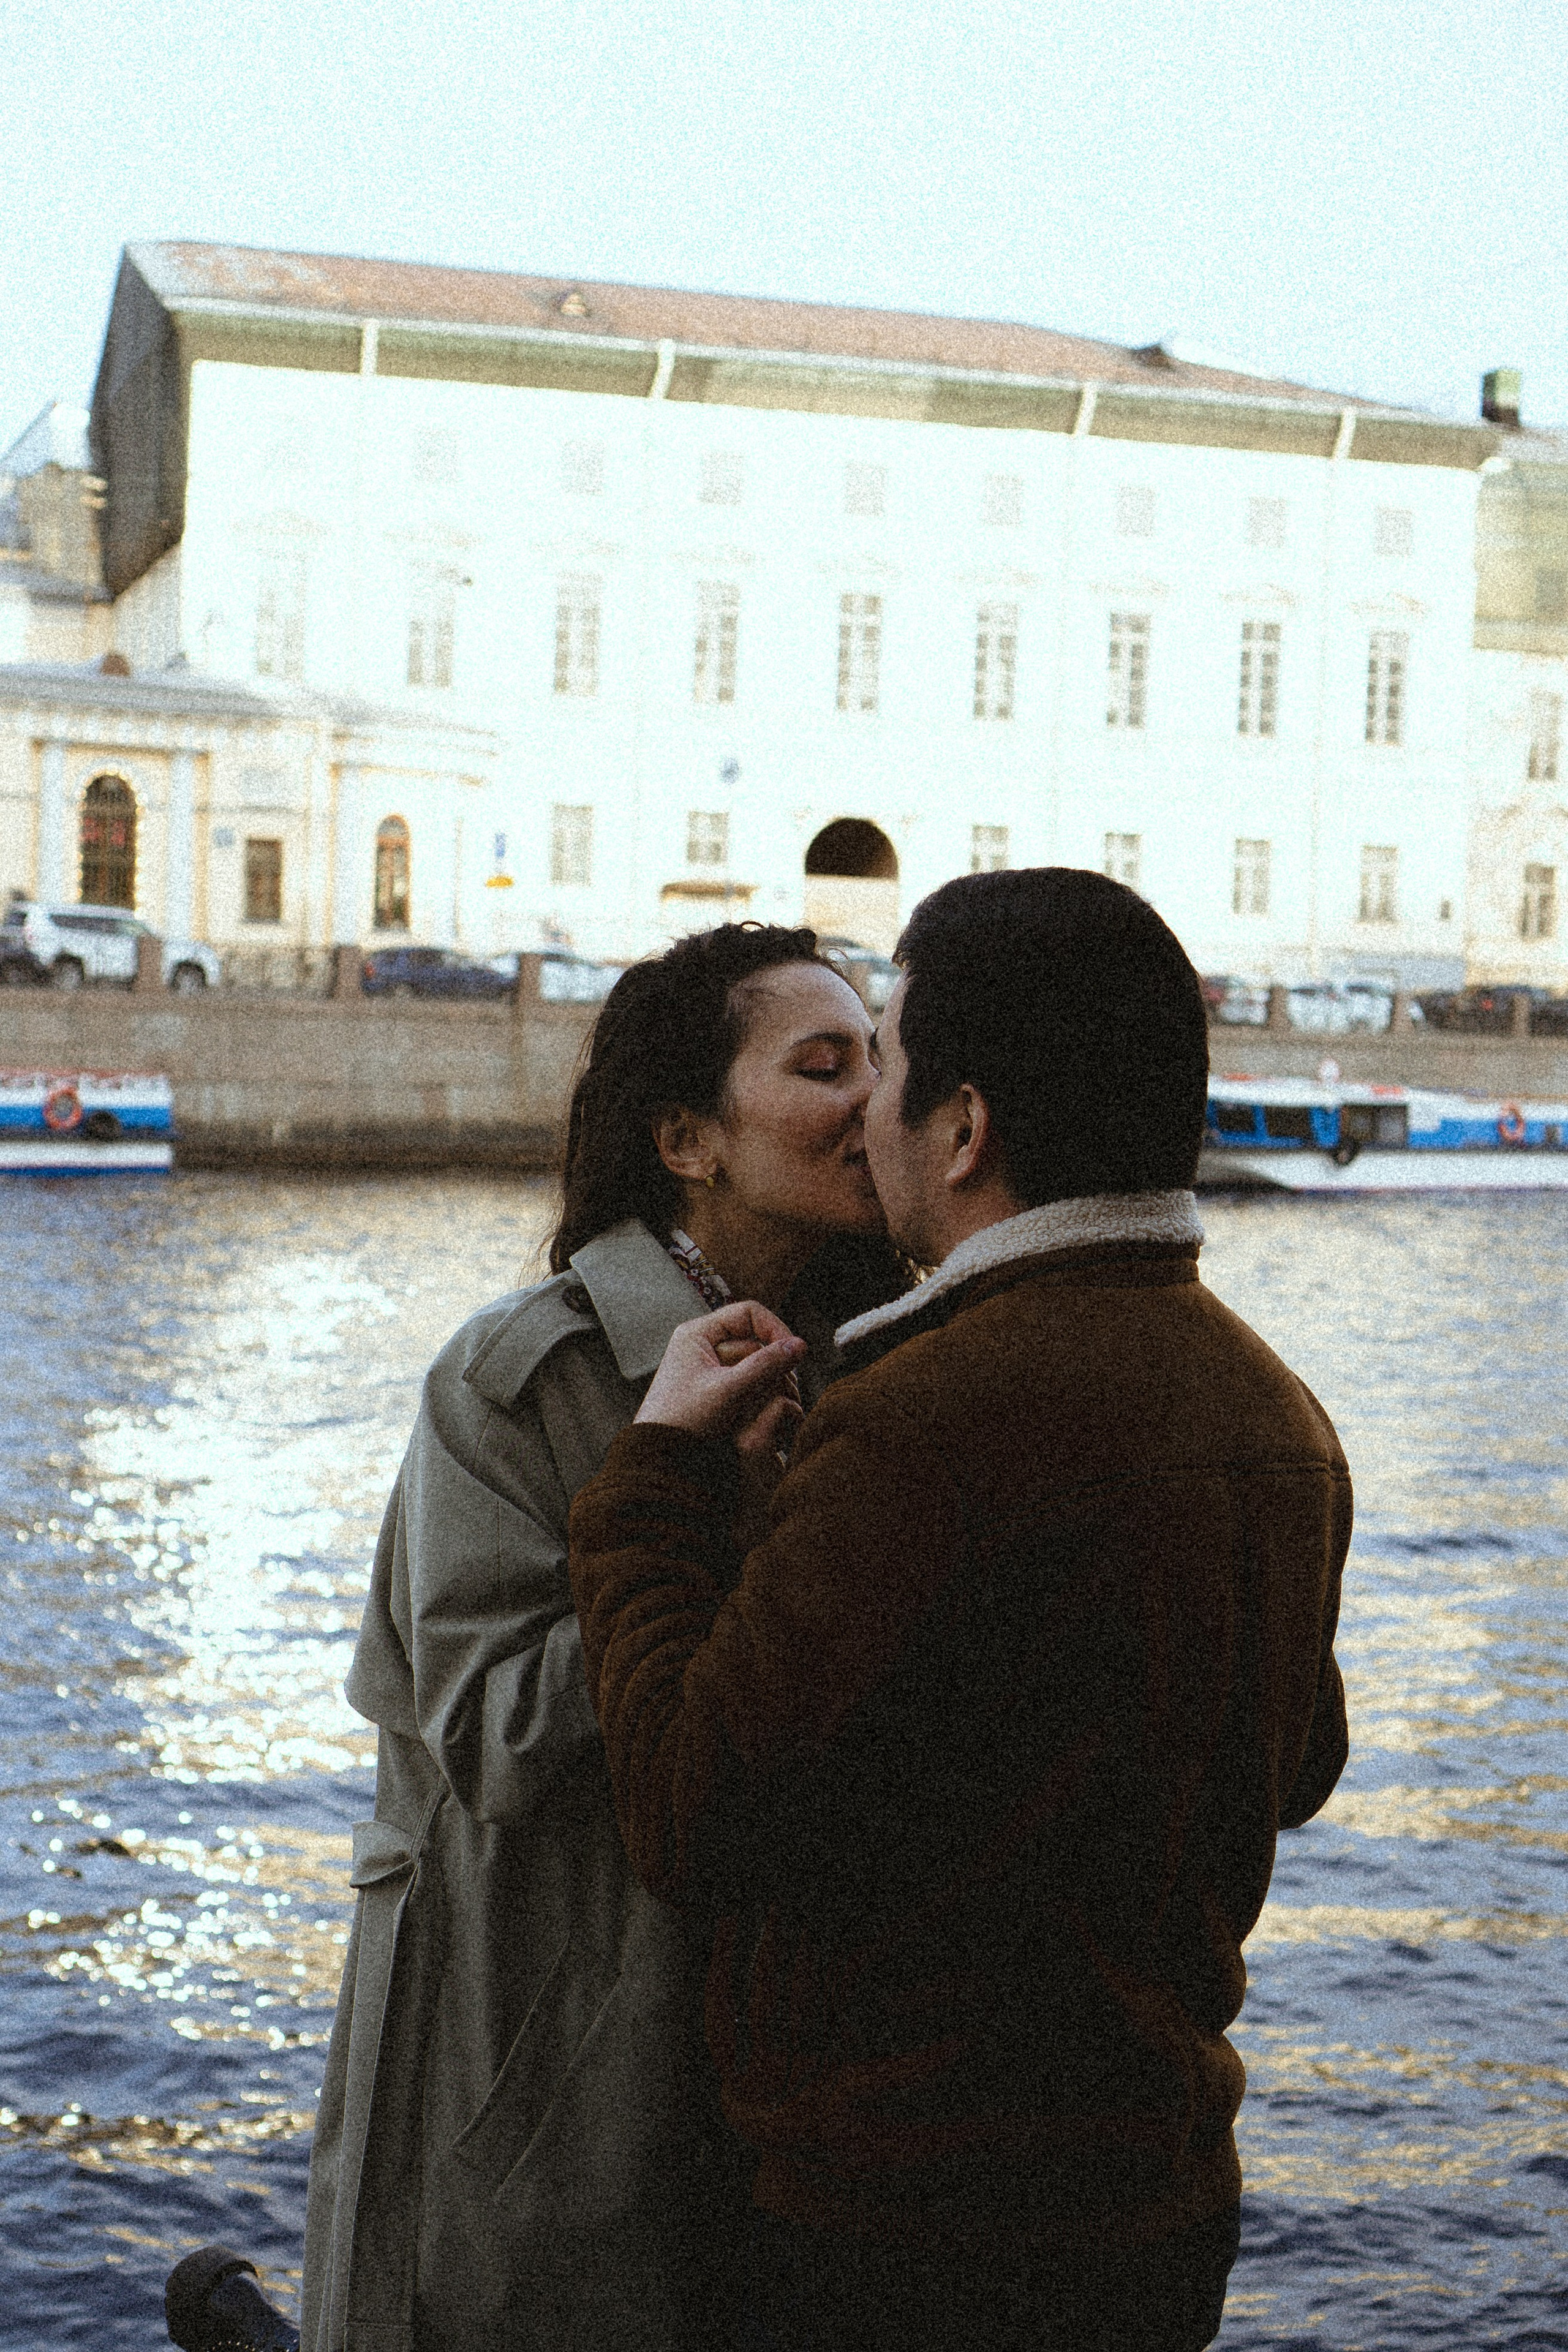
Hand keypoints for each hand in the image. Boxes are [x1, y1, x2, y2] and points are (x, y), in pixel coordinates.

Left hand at [635, 1301, 807, 1438]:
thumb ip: (765, 1365)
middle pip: (754, 1340)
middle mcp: (702, 1345)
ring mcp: (709, 1367)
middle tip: (790, 1385)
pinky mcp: (715, 1388)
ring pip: (754, 1363)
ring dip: (770, 1379)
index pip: (749, 1313)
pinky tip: (769, 1410)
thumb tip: (801, 1345)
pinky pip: (747, 1381)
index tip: (794, 1353)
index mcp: (697, 1333)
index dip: (775, 1328)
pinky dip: (760, 1391)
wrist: (659, 1457)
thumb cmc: (685, 1421)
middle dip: (774, 1362)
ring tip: (783, 1400)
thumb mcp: (729, 1391)